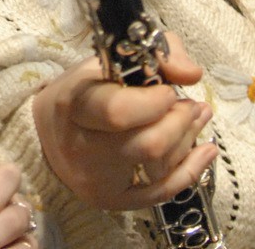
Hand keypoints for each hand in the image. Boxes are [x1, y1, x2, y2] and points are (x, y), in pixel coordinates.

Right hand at [31, 38, 216, 211]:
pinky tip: (205, 150)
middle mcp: (81, 147)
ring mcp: (96, 179)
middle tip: (188, 104)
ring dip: (188, 139)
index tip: (167, 89)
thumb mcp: (110, 60)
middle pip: (148, 143)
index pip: (119, 111)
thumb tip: (192, 74)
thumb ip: (157, 54)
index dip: (155, 101)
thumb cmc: (84, 90)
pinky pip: (160, 193)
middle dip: (180, 121)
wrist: (48, 134)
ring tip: (195, 117)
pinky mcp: (111, 200)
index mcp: (74, 104)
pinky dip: (190, 171)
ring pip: (159, 167)